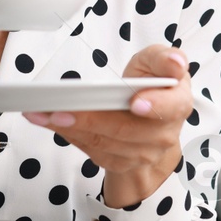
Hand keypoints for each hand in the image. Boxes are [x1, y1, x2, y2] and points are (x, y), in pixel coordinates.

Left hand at [24, 44, 191, 207]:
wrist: (148, 118)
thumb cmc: (150, 84)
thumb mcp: (157, 62)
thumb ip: (163, 58)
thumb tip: (176, 64)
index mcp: (178, 104)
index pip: (171, 107)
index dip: (155, 105)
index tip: (135, 102)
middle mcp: (162, 134)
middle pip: (125, 130)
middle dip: (90, 119)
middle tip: (60, 108)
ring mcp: (141, 153)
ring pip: (103, 143)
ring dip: (70, 128)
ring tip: (43, 113)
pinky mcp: (120, 162)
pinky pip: (92, 150)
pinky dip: (69, 135)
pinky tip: (50, 122)